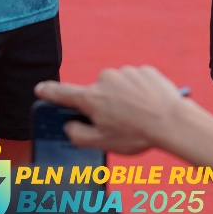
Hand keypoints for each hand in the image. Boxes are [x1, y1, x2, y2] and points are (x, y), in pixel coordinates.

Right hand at [35, 66, 186, 154]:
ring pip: (119, 87)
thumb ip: (78, 135)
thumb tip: (70, 125)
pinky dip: (140, 92)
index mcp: (92, 98)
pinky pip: (136, 81)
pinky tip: (150, 106)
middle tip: (120, 123)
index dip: (49, 92)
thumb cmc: (136, 134)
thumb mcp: (102, 143)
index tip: (40, 89)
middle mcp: (105, 79)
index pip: (63, 93)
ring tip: (140, 117)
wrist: (172, 121)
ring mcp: (126, 72)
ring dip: (125, 99)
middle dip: (105, 105)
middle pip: (98, 93)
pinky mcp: (144, 70)